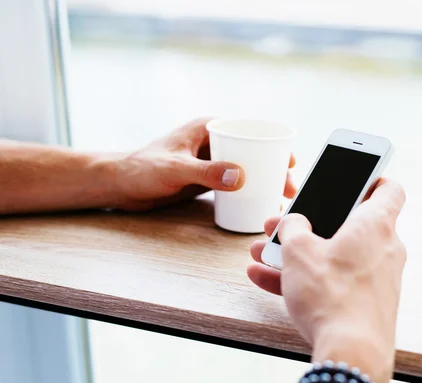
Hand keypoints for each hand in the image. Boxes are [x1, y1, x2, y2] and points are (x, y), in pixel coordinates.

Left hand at [110, 119, 296, 210]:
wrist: (120, 185)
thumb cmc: (141, 169)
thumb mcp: (175, 169)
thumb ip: (206, 172)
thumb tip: (241, 177)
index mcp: (208, 128)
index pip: (248, 131)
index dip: (273, 144)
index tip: (290, 162)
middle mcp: (212, 142)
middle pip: (252, 152)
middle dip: (274, 168)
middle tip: (289, 187)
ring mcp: (209, 161)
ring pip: (245, 168)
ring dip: (264, 181)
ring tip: (279, 198)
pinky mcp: (205, 179)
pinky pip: (233, 183)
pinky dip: (248, 192)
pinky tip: (259, 204)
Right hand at [247, 178, 405, 382]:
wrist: (351, 353)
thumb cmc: (332, 296)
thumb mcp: (298, 252)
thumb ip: (292, 228)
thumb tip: (293, 223)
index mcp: (374, 225)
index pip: (389, 189)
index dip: (373, 177)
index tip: (355, 176)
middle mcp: (383, 249)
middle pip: (348, 223)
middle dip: (311, 223)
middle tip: (284, 224)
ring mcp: (377, 278)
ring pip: (334, 254)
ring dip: (301, 252)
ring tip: (265, 254)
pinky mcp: (367, 302)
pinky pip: (334, 280)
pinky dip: (307, 277)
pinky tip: (268, 279)